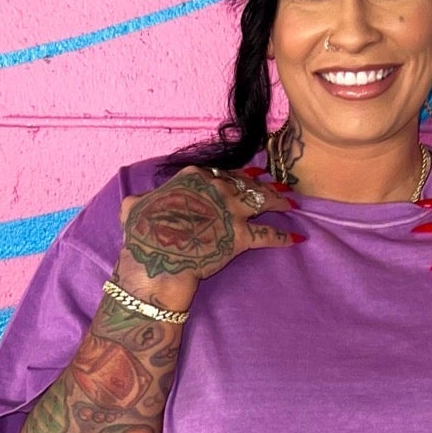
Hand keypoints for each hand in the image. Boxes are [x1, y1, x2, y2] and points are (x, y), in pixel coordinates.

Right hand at [117, 165, 304, 303]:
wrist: (156, 260)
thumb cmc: (142, 235)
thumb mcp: (134, 208)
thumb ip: (139, 201)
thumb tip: (132, 203)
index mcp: (193, 178)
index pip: (221, 172)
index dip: (237, 174)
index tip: (249, 173)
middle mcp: (216, 189)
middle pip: (247, 183)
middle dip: (265, 184)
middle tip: (280, 185)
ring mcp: (230, 212)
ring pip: (263, 201)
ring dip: (281, 201)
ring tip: (294, 203)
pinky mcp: (240, 237)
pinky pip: (268, 235)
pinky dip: (285, 237)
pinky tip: (298, 239)